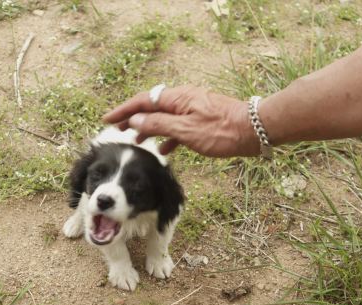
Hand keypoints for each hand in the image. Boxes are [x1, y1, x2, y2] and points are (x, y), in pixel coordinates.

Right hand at [102, 85, 259, 156]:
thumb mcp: (185, 130)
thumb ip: (158, 124)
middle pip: (152, 107)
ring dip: (148, 128)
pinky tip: (162, 150)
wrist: (254, 131)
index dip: (123, 110)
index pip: (143, 101)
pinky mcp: (201, 121)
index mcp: (178, 98)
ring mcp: (193, 110)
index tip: (107, 119)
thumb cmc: (222, 131)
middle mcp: (183, 100)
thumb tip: (135, 119)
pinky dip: (166, 137)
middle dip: (133, 118)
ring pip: (164, 118)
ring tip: (135, 140)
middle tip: (116, 130)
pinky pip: (177, 127)